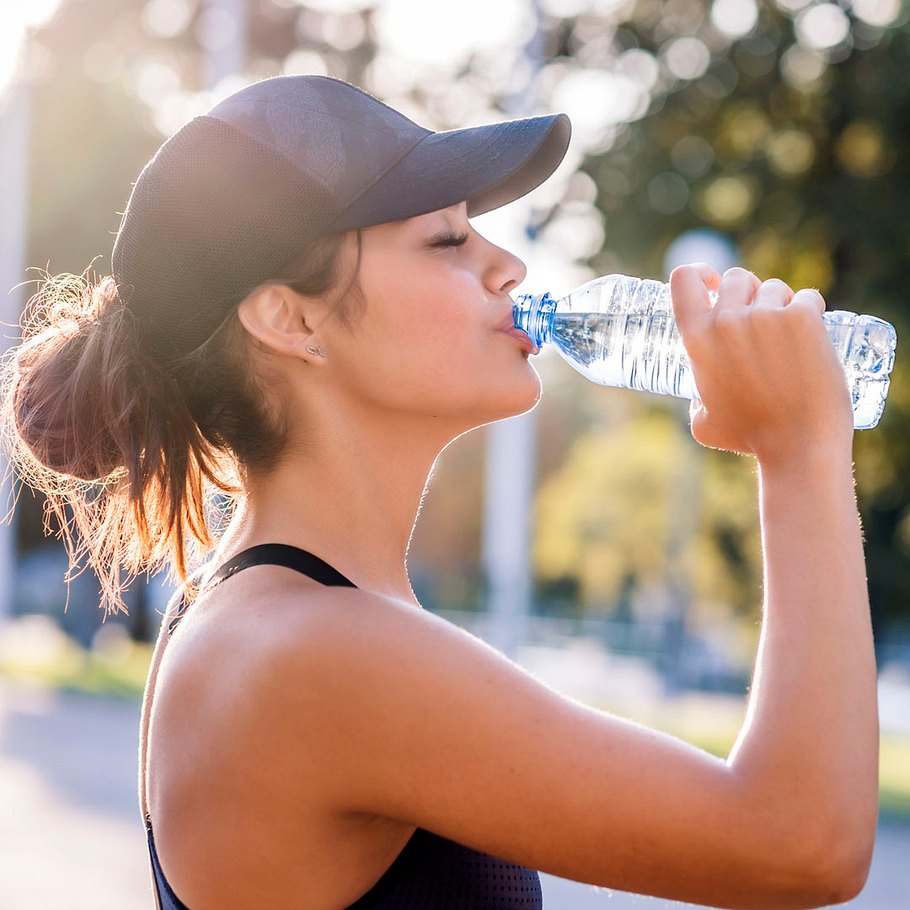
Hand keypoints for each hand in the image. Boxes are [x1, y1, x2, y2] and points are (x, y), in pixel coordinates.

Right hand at [670, 264, 853, 463]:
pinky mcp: (803, 317)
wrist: (798, 445)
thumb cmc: (750, 438)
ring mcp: (766, 316)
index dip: (699, 273)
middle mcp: (727, 321)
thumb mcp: (703, 422)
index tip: (712, 283)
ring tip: (790, 339)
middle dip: (749, 292)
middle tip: (762, 320)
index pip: (684, 279)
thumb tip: (701, 397)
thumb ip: (696, 400)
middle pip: (736, 277)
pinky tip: (813, 336)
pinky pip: (807, 297)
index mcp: (696, 340)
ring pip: (774, 287)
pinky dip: (812, 311)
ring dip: (781, 304)